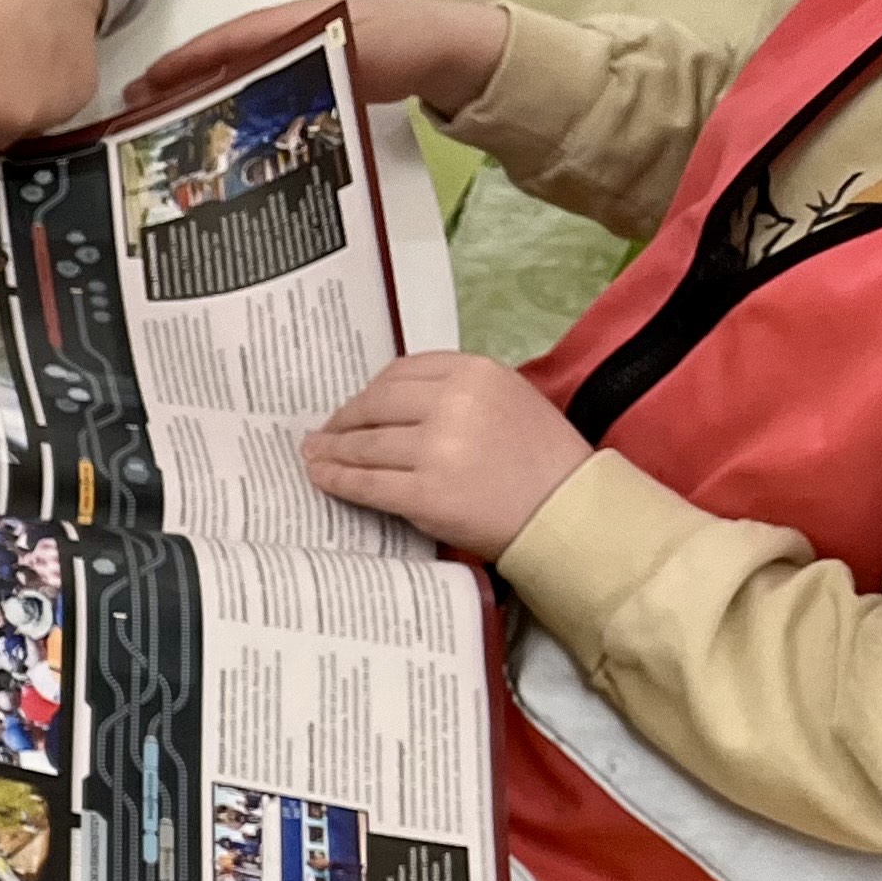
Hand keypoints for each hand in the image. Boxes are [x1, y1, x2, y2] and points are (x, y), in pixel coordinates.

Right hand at [136, 0, 505, 122]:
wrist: (452, 52)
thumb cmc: (403, 41)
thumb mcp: (344, 43)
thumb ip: (295, 55)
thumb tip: (239, 75)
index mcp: (294, 20)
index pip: (228, 39)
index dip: (186, 62)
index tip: (147, 84)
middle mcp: (292, 36)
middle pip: (227, 60)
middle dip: (183, 84)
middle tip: (138, 113)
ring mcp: (304, 58)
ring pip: (243, 80)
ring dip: (206, 101)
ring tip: (169, 128)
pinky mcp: (318, 81)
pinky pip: (268, 96)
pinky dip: (239, 112)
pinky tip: (225, 136)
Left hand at [298, 352, 592, 559]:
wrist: (567, 508)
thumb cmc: (541, 457)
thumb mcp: (508, 398)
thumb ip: (456, 393)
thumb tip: (393, 402)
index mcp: (474, 373)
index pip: (400, 373)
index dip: (369, 391)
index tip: (355, 405)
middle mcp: (453, 404)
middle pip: (375, 406)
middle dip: (343, 421)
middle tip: (322, 433)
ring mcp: (436, 449)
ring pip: (365, 446)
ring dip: (332, 452)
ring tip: (315, 455)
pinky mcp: (424, 494)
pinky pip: (366, 484)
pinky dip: (337, 481)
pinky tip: (323, 479)